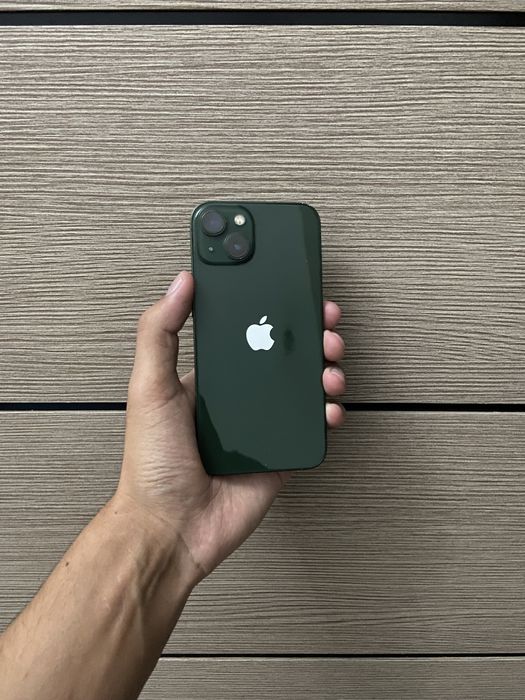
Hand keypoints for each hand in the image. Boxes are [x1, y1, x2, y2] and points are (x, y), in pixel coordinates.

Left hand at [116, 271, 345, 583]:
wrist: (171, 526)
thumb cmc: (152, 462)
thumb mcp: (149, 386)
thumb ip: (160, 332)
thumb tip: (180, 284)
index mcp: (209, 379)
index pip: (246, 334)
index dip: (270, 312)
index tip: (290, 293)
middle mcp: (238, 400)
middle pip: (283, 357)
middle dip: (310, 336)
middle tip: (324, 325)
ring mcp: (262, 428)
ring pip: (303, 389)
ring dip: (325, 369)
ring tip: (331, 362)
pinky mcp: (280, 455)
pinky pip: (311, 428)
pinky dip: (328, 413)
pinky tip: (330, 405)